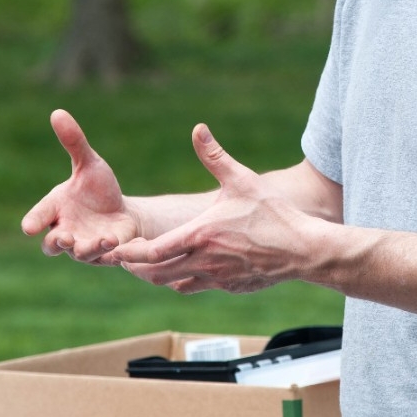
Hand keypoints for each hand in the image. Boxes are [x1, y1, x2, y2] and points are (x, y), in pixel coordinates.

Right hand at [21, 109, 139, 263]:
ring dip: (91, 248)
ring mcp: (85, 247)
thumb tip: (57, 112)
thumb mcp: (89, 163)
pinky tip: (122, 246)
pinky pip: (108, 259)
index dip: (34, 221)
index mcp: (57, 209)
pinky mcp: (107, 254)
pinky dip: (114, 254)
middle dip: (57, 242)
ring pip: (82, 254)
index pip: (39, 216)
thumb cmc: (98, 189)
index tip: (29, 227)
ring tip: (105, 239)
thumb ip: (74, 143)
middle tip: (64, 237)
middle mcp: (66, 231)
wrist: (122, 212)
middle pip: (53, 244)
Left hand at [112, 125, 315, 292]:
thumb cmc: (273, 214)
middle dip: (136, 268)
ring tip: (148, 263)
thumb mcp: (242, 180)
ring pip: (174, 284)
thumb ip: (215, 156)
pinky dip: (184, 279)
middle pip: (155, 274)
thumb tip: (198, 129)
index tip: (113, 249)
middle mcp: (203, 262)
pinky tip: (185, 267)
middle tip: (124, 257)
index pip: (151, 252)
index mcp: (200, 236)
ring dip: (159, 275)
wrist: (303, 249)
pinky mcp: (230, 287)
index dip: (128, 253)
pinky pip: (197, 286)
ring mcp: (217, 279)